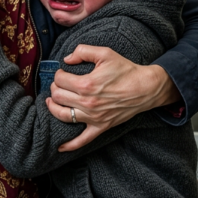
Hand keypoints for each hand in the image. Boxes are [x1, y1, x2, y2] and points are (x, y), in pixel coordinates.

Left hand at [46, 45, 178, 151]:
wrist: (145, 88)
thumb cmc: (126, 70)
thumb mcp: (105, 53)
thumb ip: (83, 51)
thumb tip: (67, 59)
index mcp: (87, 84)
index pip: (60, 80)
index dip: (58, 74)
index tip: (62, 72)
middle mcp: (87, 103)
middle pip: (58, 97)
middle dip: (54, 88)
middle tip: (59, 83)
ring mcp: (93, 117)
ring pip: (62, 116)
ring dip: (53, 108)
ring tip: (52, 101)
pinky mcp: (101, 127)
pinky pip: (82, 140)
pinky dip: (69, 145)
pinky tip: (60, 147)